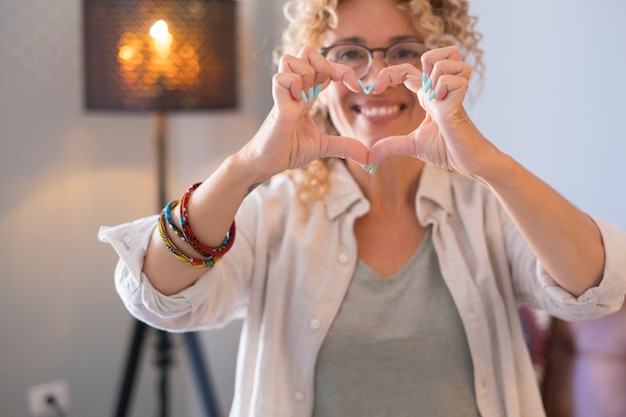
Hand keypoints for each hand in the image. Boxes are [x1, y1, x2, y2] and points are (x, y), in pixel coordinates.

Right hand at [239, 46, 369, 179]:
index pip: (326, 67)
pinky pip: (282, 78)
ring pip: (292, 59)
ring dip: (305, 76)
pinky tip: (295, 103)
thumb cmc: (288, 150)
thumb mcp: (322, 147)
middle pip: (307, 52)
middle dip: (323, 65)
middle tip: (324, 90)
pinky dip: (292, 86)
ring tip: (304, 100)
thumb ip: (344, 146)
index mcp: (308, 95)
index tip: (357, 86)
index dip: (343, 70)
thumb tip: (367, 156)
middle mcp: (296, 90)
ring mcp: (284, 94)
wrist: (266, 164)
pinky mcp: (276, 105)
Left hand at [368, 46, 498, 178]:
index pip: (406, 71)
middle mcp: (439, 90)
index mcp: (427, 97)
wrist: (470, 163)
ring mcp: (451, 93)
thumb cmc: (448, 151)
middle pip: (432, 54)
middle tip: (419, 89)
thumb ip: (390, 147)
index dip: (389, 74)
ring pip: (446, 59)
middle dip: (422, 63)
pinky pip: (452, 79)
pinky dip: (445, 88)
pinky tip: (445, 106)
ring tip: (437, 100)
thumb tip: (369, 159)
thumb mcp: (412, 146)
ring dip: (437, 76)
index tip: (374, 89)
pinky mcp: (459, 102)